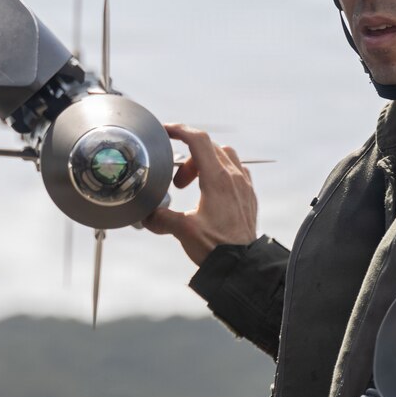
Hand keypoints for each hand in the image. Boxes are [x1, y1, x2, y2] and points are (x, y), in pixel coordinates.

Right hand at [142, 123, 257, 264]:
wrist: (242, 266)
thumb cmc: (217, 248)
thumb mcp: (183, 230)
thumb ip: (161, 218)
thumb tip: (146, 215)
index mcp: (217, 179)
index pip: (198, 140)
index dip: (180, 130)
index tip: (166, 131)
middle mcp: (233, 177)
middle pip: (209, 148)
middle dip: (188, 157)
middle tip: (177, 181)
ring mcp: (244, 185)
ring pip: (225, 155)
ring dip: (206, 161)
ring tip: (194, 184)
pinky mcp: (249, 196)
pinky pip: (237, 170)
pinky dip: (222, 172)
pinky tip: (212, 191)